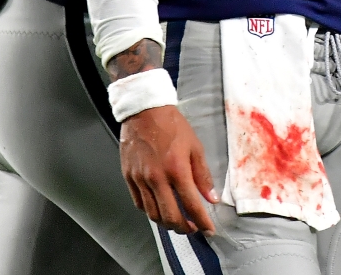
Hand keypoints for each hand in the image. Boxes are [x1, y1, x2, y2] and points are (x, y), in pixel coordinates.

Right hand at [119, 105, 217, 234]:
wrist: (144, 110)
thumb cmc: (171, 125)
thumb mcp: (195, 146)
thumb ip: (203, 175)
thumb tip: (212, 198)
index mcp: (177, 169)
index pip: (192, 205)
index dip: (202, 221)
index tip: (209, 229)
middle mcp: (157, 178)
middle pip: (170, 216)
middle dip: (184, 228)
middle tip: (193, 228)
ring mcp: (140, 179)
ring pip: (153, 214)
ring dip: (167, 223)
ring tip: (177, 221)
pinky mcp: (129, 177)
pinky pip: (139, 203)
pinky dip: (151, 211)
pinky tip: (160, 208)